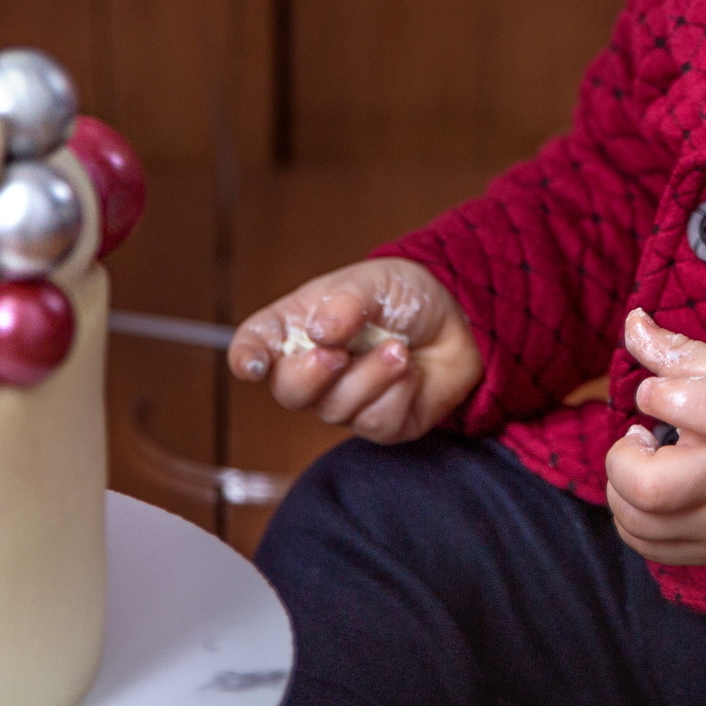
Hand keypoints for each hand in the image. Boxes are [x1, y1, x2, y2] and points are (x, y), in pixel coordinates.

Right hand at [227, 258, 483, 443]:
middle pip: (288, 391)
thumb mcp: (375, 281)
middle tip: (338, 353)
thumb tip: (320, 331)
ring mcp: (345, 400)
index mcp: (298, 327)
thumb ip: (347, 301)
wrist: (457, 318)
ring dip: (371, 375)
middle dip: (312, 375)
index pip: (255, 345)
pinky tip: (412, 371)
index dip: (247, 356)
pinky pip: (375, 423)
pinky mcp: (379, 423)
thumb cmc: (404, 295)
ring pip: (336, 409)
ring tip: (400, 349)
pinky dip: (397, 394)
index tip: (253, 364)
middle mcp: (313, 368)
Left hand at [603, 309, 705, 565]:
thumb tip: (631, 321)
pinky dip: (635, 522)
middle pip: (647, 487)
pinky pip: (651, 548)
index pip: (688, 406)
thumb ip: (680, 353)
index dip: (657, 393)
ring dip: (622, 492)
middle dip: (622, 459)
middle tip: (639, 441)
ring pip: (638, 524)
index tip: (658, 393)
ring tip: (647, 467)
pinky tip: (654, 498)